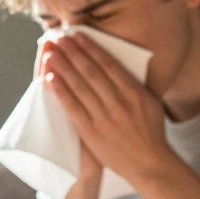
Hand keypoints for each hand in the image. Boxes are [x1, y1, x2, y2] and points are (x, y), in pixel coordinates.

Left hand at [42, 32, 177, 185]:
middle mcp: (120, 102)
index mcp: (135, 92)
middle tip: (59, 37)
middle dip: (73, 52)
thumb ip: (132, 86)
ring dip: (63, 67)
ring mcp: (105, 117)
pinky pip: (72, 108)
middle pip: (91, 72)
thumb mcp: (149, 103)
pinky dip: (61, 91)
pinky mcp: (91, 132)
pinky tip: (50, 78)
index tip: (77, 35)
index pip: (108, 64)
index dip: (90, 48)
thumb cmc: (149, 131)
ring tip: (50, 53)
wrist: (149, 163)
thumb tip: (116, 65)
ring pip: (80, 87)